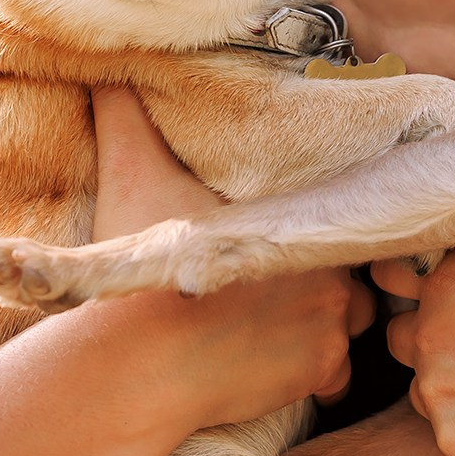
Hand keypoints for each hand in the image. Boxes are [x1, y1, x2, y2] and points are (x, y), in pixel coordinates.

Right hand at [85, 85, 372, 419]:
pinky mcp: (324, 368)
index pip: (337, 218)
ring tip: (273, 333)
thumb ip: (125, 118)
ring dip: (321, 333)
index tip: (287, 252)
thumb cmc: (144, 274)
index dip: (314, 236)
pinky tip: (271, 365)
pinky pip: (339, 378)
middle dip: (320, 288)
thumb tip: (105, 77)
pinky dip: (313, 377)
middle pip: (350, 277)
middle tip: (275, 298)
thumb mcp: (131, 178)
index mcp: (297, 217)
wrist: (144, 362)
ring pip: (349, 327)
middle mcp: (330, 266)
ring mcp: (333, 321)